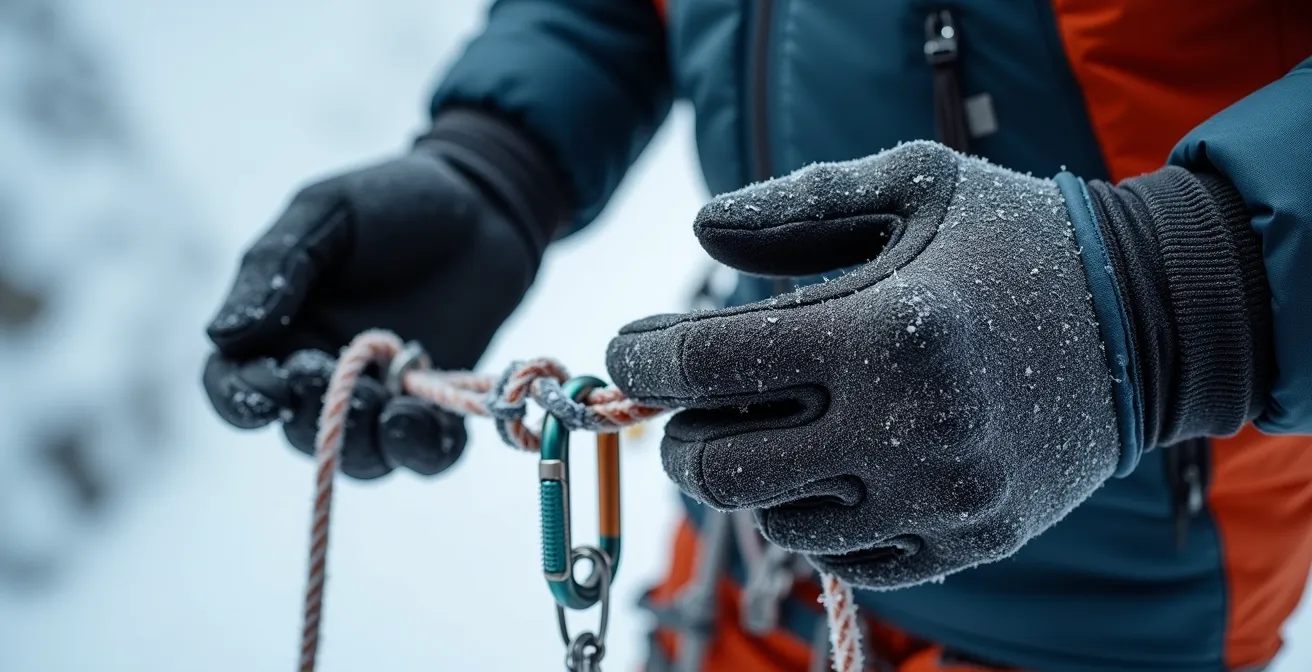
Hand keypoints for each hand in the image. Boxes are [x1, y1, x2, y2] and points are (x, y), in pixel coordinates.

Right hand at [203, 110, 564, 478]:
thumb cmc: (394, 199)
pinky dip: (427, 449)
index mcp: (279, 329)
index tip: (273, 389)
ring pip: (362, 456)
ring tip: (398, 407)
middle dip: (318, 416)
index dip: (241, 401)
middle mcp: (324, 372)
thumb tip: (224, 335)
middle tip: (345, 373)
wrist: (485, 203)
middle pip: (299, 430)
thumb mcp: (325, 214)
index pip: (234, 385)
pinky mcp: (438, 402)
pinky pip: (426, 452)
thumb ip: (274, 269)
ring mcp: (382, 393)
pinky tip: (433, 419)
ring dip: (371, 444)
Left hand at [606, 141, 1122, 587]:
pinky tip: (829, 467)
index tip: (629, 349)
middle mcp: (910, 429)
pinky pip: (844, 559)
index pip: (711, 363)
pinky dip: (812, 516)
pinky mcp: (968, 544)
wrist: (1147, 321)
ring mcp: (942, 500)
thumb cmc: (1016, 240)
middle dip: (680, 431)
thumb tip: (699, 232)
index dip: (645, 357)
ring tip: (773, 426)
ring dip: (750, 475)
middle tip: (687, 399)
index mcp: (888, 329)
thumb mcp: (915, 185)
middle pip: (723, 465)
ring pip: (776, 521)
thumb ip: (798, 205)